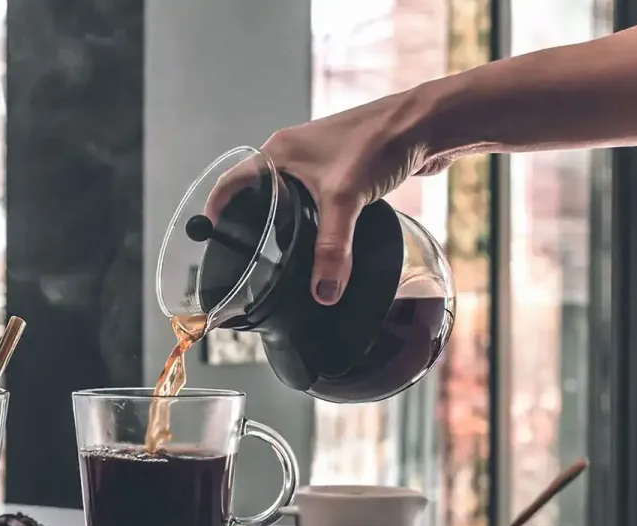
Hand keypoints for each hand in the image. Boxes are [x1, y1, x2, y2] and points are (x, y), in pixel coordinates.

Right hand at [209, 91, 452, 304]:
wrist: (426, 123)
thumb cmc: (379, 140)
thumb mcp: (345, 200)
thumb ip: (331, 249)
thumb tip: (323, 292)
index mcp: (279, 152)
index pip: (233, 182)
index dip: (217, 209)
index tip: (210, 236)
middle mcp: (294, 153)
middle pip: (260, 192)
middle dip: (252, 221)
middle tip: (247, 253)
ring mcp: (320, 161)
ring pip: (291, 197)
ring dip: (287, 221)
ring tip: (282, 252)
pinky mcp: (345, 170)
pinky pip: (319, 199)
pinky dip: (316, 219)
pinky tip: (324, 239)